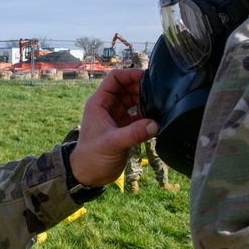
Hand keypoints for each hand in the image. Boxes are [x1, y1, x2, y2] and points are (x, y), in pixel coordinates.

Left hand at [69, 69, 157, 186]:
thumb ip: (134, 133)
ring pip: (134, 100)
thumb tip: (155, 124)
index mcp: (99, 103)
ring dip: (146, 101)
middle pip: (126, 87)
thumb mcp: (112, 143)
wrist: (89, 175)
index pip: (114, 79)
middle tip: (158, 92)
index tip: (146, 76)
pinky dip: (147, 115)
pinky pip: (138, 115)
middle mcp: (107, 107)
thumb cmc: (92, 157)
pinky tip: (156, 119)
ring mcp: (116, 117)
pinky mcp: (124, 128)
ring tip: (158, 105)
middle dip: (141, 87)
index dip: (130, 74)